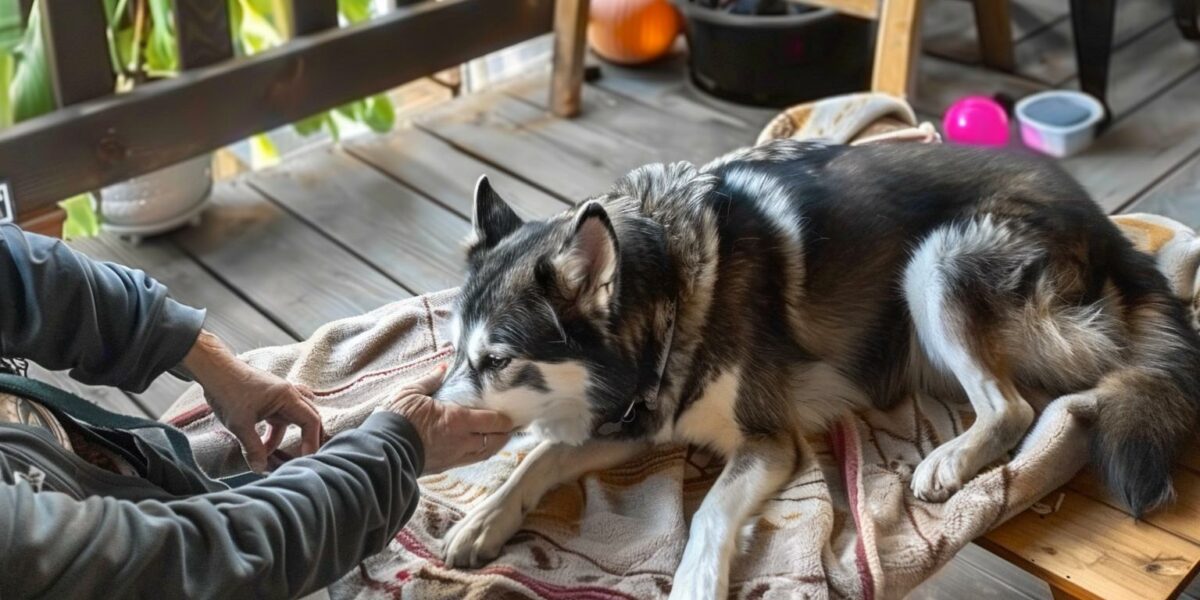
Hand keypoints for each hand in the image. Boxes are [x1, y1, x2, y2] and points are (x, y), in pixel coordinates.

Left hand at [182, 330, 323, 472]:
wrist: (214, 371)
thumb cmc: (228, 391)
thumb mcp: (240, 424)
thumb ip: (252, 448)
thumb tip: (259, 469)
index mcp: (287, 396)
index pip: (311, 421)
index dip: (311, 442)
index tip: (306, 459)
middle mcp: (288, 394)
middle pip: (308, 419)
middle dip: (305, 440)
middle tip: (299, 459)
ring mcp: (279, 396)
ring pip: (291, 421)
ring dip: (282, 439)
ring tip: (268, 456)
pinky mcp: (269, 399)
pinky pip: (279, 419)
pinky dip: (274, 433)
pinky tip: (262, 444)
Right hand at [380, 364, 512, 473]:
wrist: (382, 451)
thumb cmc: (396, 419)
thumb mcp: (411, 392)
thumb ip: (430, 380)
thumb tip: (443, 368)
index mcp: (457, 420)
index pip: (494, 421)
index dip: (506, 419)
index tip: (513, 413)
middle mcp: (462, 441)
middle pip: (496, 441)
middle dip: (506, 433)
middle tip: (512, 425)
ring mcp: (455, 457)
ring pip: (485, 453)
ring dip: (495, 445)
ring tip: (500, 437)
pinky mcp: (445, 467)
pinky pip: (470, 460)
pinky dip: (480, 453)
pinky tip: (479, 447)